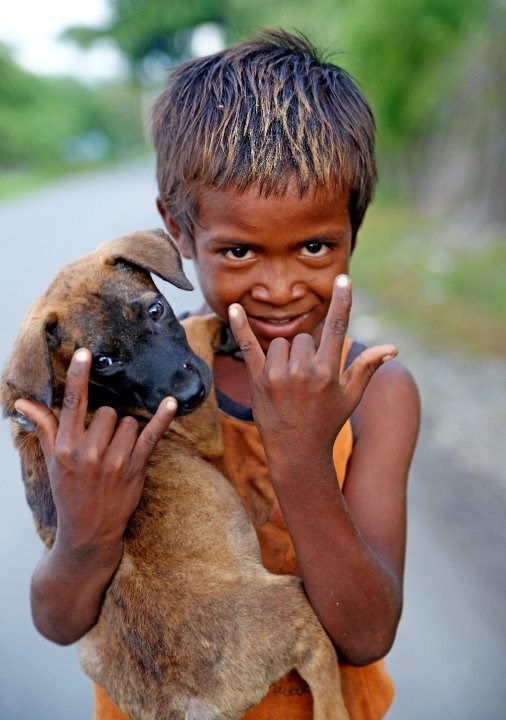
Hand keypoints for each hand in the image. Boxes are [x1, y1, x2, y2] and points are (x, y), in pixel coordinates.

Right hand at [15, 348, 177, 556]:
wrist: (89, 532)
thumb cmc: (69, 492)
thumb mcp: (52, 461)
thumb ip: (43, 427)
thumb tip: (22, 402)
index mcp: (65, 448)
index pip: (72, 404)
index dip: (78, 376)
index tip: (85, 352)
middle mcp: (88, 453)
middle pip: (108, 412)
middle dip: (107, 422)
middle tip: (102, 444)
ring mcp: (114, 461)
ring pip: (127, 422)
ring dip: (126, 432)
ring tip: (117, 453)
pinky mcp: (135, 468)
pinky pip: (152, 435)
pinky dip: (162, 418)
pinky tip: (170, 402)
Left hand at [228, 275, 396, 454]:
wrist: (296, 451)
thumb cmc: (327, 422)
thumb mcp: (351, 396)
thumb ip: (367, 367)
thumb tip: (392, 347)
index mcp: (327, 372)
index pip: (337, 328)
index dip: (342, 301)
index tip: (342, 278)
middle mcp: (302, 370)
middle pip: (304, 337)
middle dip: (307, 351)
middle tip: (306, 380)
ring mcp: (277, 375)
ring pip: (282, 343)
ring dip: (285, 355)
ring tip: (288, 382)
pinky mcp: (257, 379)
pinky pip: (248, 346)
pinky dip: (240, 326)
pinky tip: (234, 308)